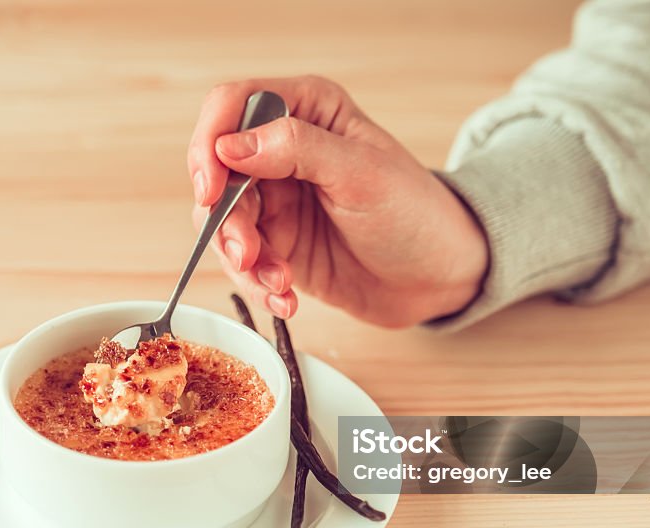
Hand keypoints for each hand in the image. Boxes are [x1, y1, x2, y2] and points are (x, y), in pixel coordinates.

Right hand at [188, 75, 488, 326]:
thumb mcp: (363, 173)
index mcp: (306, 109)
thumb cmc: (416, 213)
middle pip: (216, 172)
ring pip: (221, 222)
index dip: (210, 143)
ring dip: (242, 259)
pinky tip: (285, 298)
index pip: (231, 106)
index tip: (212, 189)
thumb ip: (297, 149)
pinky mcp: (274, 243)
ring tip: (279, 284)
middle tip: (248, 255)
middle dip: (226, 220)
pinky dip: (256, 283)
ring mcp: (274, 199)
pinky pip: (241, 261)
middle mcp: (281, 149)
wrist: (438, 276)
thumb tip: (229, 145)